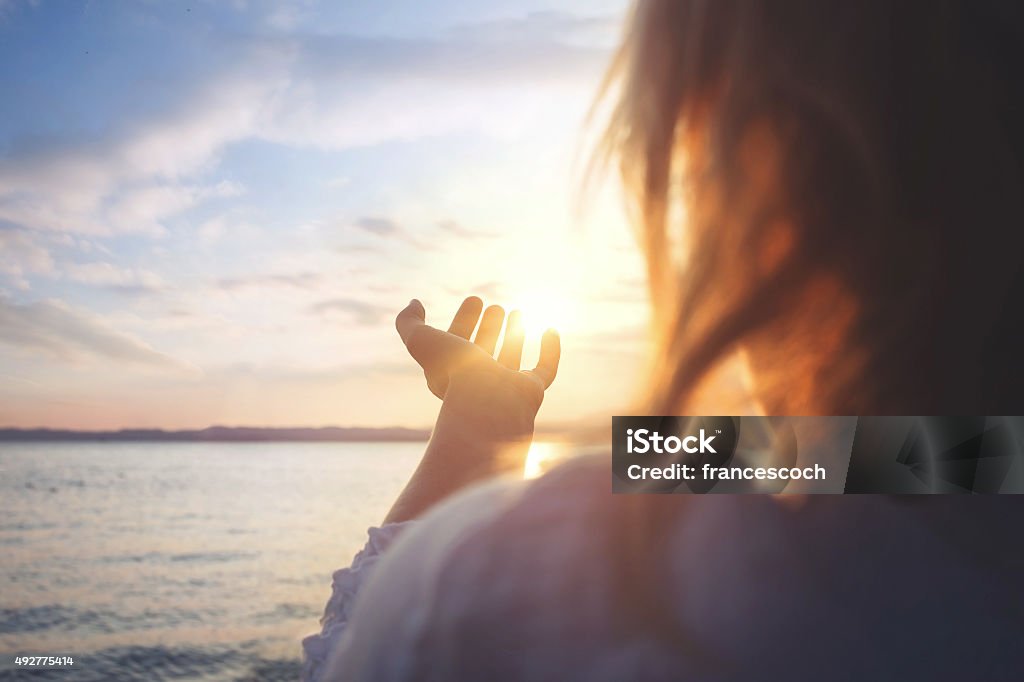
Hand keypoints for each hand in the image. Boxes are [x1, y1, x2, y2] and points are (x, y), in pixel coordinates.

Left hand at [395, 296, 559, 439]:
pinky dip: (550, 350)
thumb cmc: (453, 374)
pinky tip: (550, 329)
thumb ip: (408, 321)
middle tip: (495, 307)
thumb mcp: (420, 341)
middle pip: (484, 350)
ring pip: (510, 358)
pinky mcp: (531, 391)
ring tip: (517, 312)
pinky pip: (545, 369)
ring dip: (514, 334)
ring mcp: (506, 388)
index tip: (474, 299)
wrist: (487, 405)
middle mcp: (479, 382)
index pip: (458, 342)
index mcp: (452, 373)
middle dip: (489, 327)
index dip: (464, 319)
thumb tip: (415, 303)